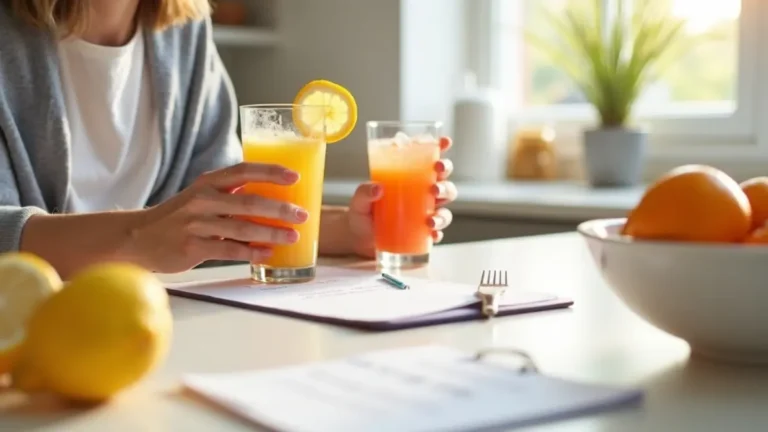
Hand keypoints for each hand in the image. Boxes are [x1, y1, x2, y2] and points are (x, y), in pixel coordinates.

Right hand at [125, 163, 308, 272]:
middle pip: (249, 202)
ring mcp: (196, 224)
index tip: (295, 177)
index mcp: (207, 182)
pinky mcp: (192, 248)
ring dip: (271, 233)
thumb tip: (274, 201)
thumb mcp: (201, 197)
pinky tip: (267, 254)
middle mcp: (202, 199)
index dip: (270, 172)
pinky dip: (251, 253)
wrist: (138, 237)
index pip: (243, 171)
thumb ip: (230, 195)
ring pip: (242, 228)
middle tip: (302, 215)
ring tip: (292, 237)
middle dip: (279, 209)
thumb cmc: (179, 217)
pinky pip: (229, 250)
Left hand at [345, 137, 457, 257]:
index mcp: (410, 176)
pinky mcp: (423, 232)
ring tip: (431, 218)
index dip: (439, 147)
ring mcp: (425, 212)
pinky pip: (437, 231)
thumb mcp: (359, 199)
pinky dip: (437, 232)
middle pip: (444, 180)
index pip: (428, 158)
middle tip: (435, 180)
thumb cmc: (363, 212)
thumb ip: (365, 191)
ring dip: (443, 209)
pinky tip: (432, 233)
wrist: (359, 238)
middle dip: (444, 178)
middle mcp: (422, 192)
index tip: (444, 142)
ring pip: (444, 206)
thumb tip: (378, 188)